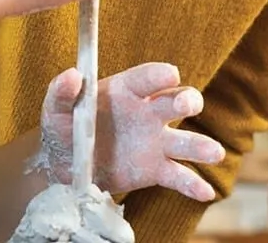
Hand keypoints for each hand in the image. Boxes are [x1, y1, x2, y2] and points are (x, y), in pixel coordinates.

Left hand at [38, 63, 224, 201]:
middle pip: (176, 101)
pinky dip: (193, 184)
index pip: (148, 77)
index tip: (170, 74)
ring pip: (185, 141)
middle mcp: (148, 113)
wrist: (66, 167)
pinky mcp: (156, 170)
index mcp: (126, 91)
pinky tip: (205, 192)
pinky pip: (179, 176)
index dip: (160, 74)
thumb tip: (72, 74)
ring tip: (212, 152)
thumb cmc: (63, 129)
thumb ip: (61, 91)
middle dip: (186, 100)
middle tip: (187, 106)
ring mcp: (155, 142)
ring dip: (201, 145)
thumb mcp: (54, 109)